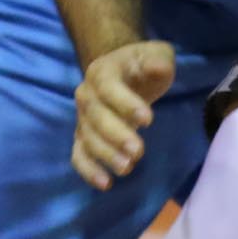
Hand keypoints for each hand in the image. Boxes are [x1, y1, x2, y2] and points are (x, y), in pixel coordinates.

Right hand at [71, 39, 178, 187]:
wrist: (122, 72)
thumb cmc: (141, 65)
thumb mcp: (156, 54)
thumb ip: (157, 61)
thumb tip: (158, 67)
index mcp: (102, 72)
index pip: (108, 87)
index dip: (126, 104)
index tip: (148, 119)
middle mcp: (86, 95)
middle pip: (96, 117)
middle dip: (116, 135)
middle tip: (138, 151)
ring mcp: (82, 118)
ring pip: (87, 138)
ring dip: (105, 155)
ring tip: (127, 168)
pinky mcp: (83, 137)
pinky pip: (79, 155)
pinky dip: (88, 170)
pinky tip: (105, 184)